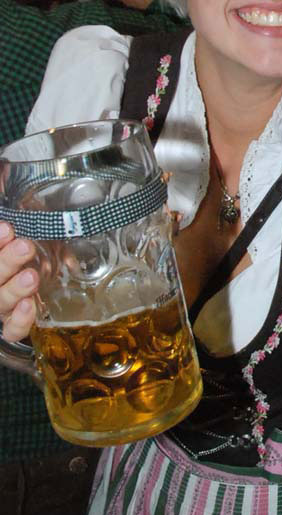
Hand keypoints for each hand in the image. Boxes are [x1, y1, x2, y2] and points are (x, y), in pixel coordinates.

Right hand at [0, 223, 38, 341]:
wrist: (45, 277)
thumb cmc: (28, 245)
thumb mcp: (22, 229)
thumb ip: (12, 218)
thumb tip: (7, 185)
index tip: (7, 228)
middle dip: (6, 261)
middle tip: (24, 248)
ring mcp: (4, 303)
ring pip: (1, 300)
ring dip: (14, 288)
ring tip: (31, 277)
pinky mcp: (16, 322)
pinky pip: (13, 329)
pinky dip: (20, 320)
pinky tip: (30, 306)